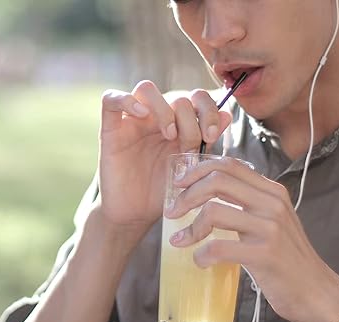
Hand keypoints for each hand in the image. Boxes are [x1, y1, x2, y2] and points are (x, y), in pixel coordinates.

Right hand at [97, 81, 231, 239]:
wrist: (137, 214)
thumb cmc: (165, 192)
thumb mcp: (192, 169)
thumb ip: (206, 142)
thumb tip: (227, 114)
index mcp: (180, 125)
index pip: (197, 98)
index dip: (209, 110)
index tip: (212, 136)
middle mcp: (157, 119)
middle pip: (177, 96)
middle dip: (190, 119)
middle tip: (191, 144)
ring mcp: (134, 122)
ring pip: (146, 89)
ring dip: (164, 109)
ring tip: (170, 135)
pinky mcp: (111, 130)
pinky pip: (111, 100)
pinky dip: (127, 100)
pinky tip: (143, 116)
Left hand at [165, 157, 338, 321]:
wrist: (314, 290)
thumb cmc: (287, 259)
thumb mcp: (273, 222)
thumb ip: (250, 205)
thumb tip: (211, 195)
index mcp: (273, 192)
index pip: (230, 165)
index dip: (199, 169)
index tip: (180, 184)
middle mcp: (273, 204)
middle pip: (218, 181)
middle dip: (187, 194)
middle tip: (172, 212)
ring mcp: (270, 228)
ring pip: (214, 211)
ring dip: (190, 227)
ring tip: (180, 240)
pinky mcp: (265, 254)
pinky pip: (219, 247)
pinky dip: (202, 254)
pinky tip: (201, 261)